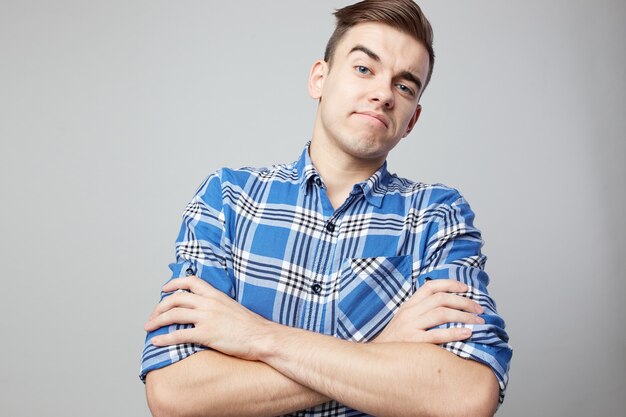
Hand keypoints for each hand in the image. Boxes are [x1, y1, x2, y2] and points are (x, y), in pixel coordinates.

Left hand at [144, 276, 271, 360]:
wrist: (262, 337)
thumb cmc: (251, 326)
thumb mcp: (233, 307)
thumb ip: (218, 305)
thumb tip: (207, 310)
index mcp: (216, 295)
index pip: (191, 281)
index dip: (174, 284)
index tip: (164, 290)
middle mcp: (209, 303)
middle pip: (176, 298)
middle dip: (160, 306)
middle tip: (153, 316)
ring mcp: (207, 318)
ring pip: (173, 314)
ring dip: (157, 320)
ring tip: (149, 327)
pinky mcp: (206, 334)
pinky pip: (179, 335)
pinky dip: (164, 338)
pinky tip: (156, 342)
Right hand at [373, 279, 484, 343]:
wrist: (375, 360)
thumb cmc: (395, 343)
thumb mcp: (404, 321)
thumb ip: (420, 313)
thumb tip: (447, 308)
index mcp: (408, 306)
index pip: (430, 287)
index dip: (450, 284)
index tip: (466, 288)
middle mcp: (409, 313)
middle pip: (440, 299)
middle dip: (464, 302)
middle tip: (479, 310)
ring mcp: (410, 327)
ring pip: (441, 313)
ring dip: (464, 316)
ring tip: (479, 322)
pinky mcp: (413, 342)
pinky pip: (437, 335)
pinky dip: (454, 332)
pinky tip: (467, 333)